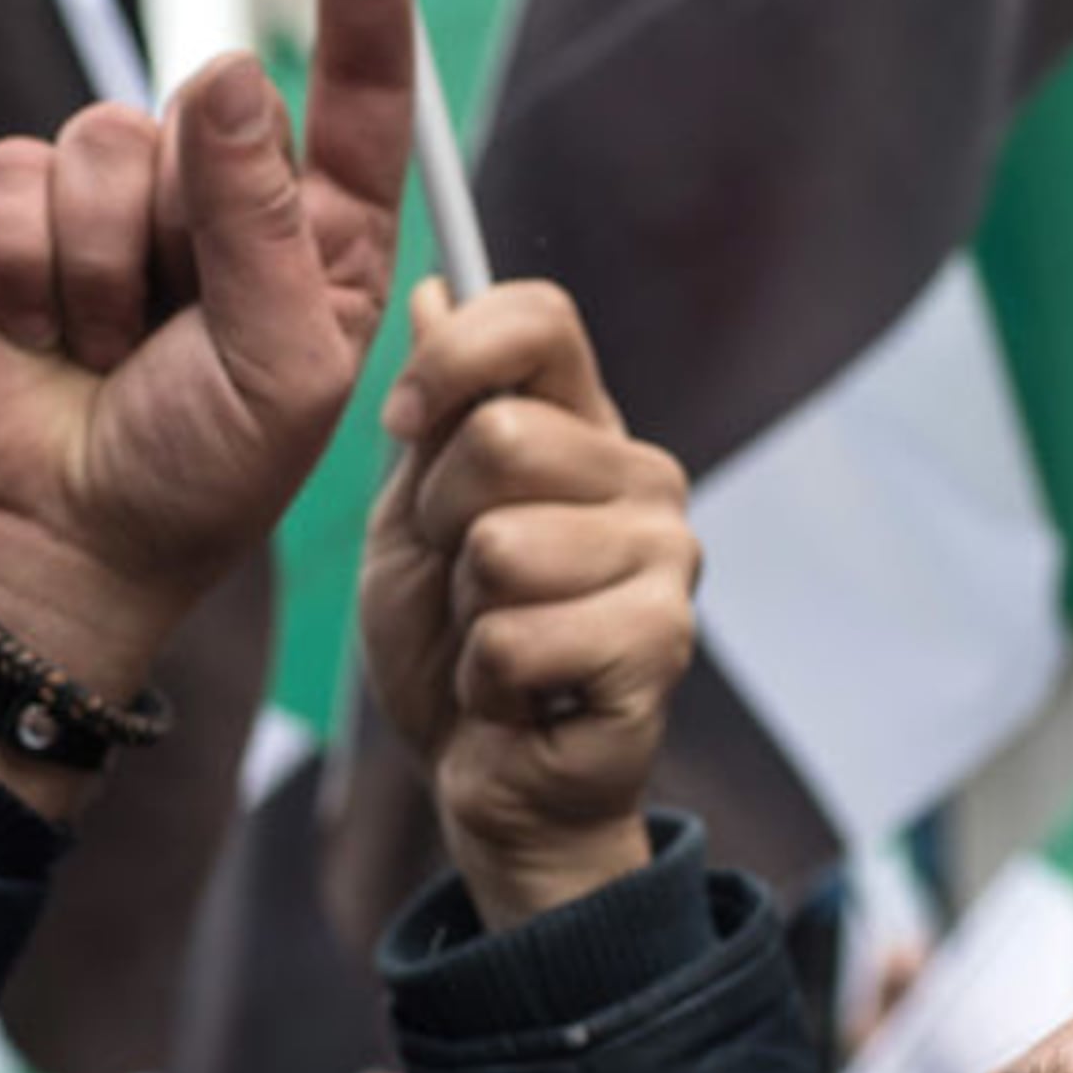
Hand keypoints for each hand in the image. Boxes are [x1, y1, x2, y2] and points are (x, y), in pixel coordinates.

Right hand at [0, 0, 418, 804]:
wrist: (60, 541)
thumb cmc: (195, 478)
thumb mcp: (280, 372)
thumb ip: (265, 226)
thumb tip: (223, 73)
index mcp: (320, 238)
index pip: (354, 93)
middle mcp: (224, 201)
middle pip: (213, 108)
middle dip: (193, 222)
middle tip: (174, 334)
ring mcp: (116, 200)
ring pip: (110, 136)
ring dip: (105, 264)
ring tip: (106, 348)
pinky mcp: (13, 211)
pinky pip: (18, 174)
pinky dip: (30, 266)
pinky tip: (40, 332)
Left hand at [361, 278, 698, 927]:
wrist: (486, 786)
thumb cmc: (451, 653)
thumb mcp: (411, 521)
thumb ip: (430, 416)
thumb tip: (431, 286)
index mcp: (585, 429)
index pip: (539, 317)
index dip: (453, 360)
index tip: (407, 428)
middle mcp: (642, 480)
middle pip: (502, 435)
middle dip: (441, 522)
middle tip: (464, 582)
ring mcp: (665, 562)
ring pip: (503, 546)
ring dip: (466, 614)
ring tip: (493, 646)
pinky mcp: (660, 647)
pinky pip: (518, 638)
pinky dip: (487, 682)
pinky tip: (517, 699)